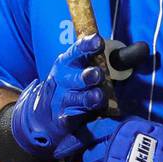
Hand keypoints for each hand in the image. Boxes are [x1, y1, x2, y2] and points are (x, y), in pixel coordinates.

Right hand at [10, 34, 110, 160]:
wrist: (42, 113)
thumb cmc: (69, 85)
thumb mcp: (75, 68)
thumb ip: (92, 59)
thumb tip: (121, 48)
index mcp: (67, 63)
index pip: (77, 51)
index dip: (87, 46)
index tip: (97, 41)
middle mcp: (63, 80)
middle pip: (76, 77)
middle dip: (87, 76)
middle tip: (97, 74)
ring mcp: (61, 100)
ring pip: (76, 99)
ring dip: (87, 98)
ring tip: (98, 97)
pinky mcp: (62, 120)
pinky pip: (70, 119)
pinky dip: (75, 118)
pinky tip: (81, 118)